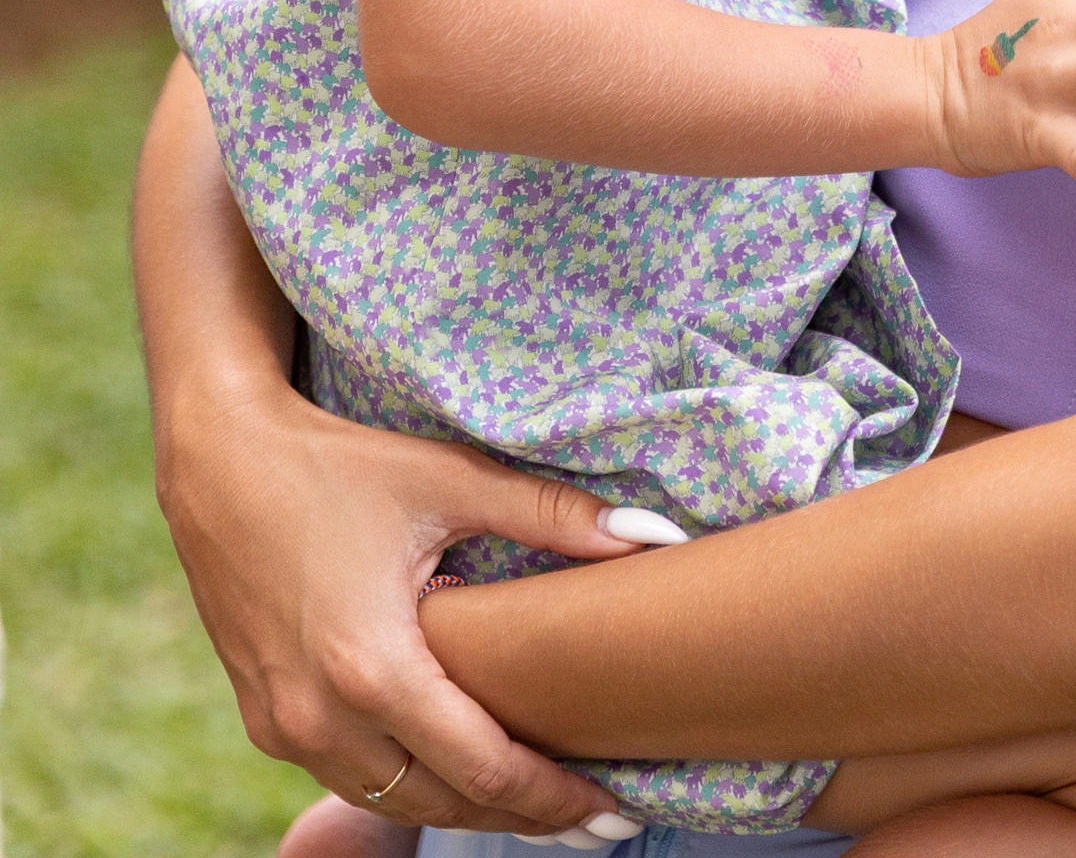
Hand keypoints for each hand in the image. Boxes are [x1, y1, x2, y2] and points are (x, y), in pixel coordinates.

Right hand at [156, 367, 647, 838]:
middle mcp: (321, 719)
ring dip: (467, 806)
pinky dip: (411, 780)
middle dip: (524, 817)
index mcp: (374, 669)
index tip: (616, 805)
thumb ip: (554, 515)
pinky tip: (459, 762)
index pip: (486, 770)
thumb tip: (653, 536)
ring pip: (394, 800)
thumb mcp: (450, 480)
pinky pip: (352, 775)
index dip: (555, 797)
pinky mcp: (266, 721)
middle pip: (444, 804)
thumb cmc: (340, 464)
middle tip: (598, 816)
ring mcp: (284, 730)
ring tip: (541, 799)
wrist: (220, 461)